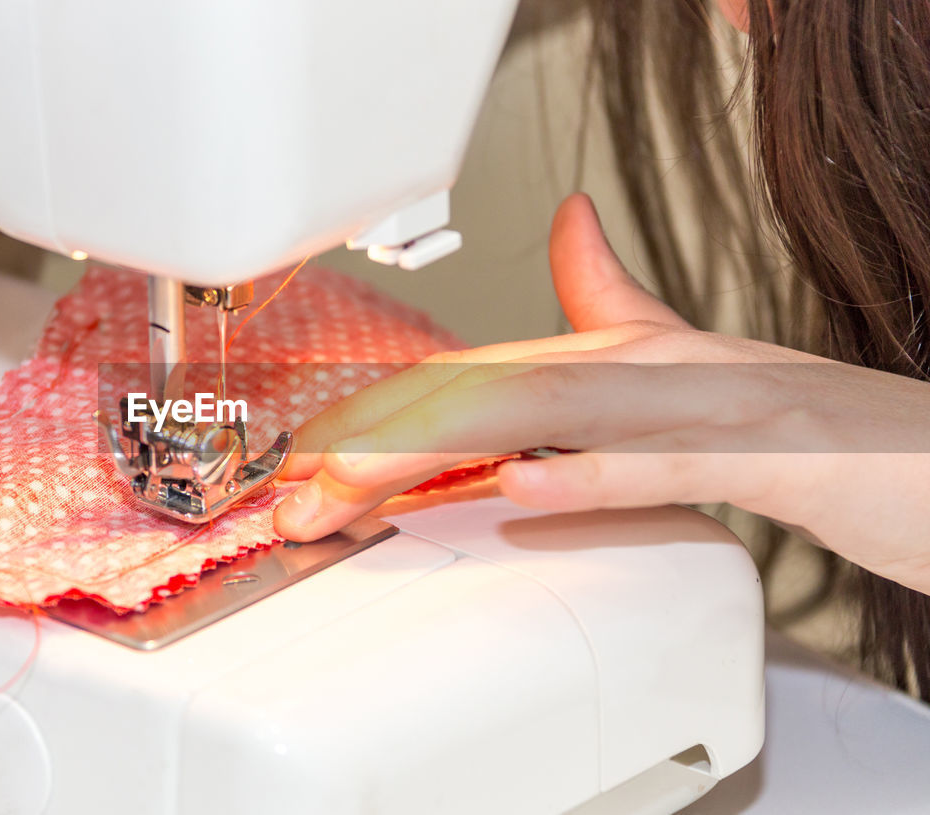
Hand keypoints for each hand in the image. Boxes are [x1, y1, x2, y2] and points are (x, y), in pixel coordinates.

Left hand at [274, 193, 929, 595]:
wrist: (919, 452)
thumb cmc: (804, 423)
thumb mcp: (685, 365)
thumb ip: (614, 304)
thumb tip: (565, 225)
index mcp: (616, 357)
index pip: (473, 376)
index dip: (382, 415)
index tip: (309, 465)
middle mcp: (644, 365)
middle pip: (481, 388)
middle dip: (376, 443)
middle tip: (297, 495)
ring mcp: (704, 402)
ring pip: (546, 411)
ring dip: (438, 451)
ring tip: (354, 488)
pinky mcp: (771, 452)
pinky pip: (665, 460)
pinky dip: (592, 471)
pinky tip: (524, 484)